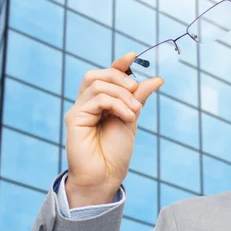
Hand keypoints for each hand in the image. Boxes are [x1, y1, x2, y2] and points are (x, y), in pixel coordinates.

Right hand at [64, 52, 163, 207]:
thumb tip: (156, 78)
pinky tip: (127, 116)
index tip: (134, 55)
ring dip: (122, 94)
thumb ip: (139, 98)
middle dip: (121, 77)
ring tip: (135, 111)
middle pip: (98, 75)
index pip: (106, 75)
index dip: (119, 64)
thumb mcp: (132, 119)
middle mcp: (87, 104)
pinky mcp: (75, 118)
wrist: (106, 176)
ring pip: (98, 84)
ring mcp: (79, 110)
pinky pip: (96, 98)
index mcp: (101, 103)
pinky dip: (116, 103)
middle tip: (137, 92)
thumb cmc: (116, 152)